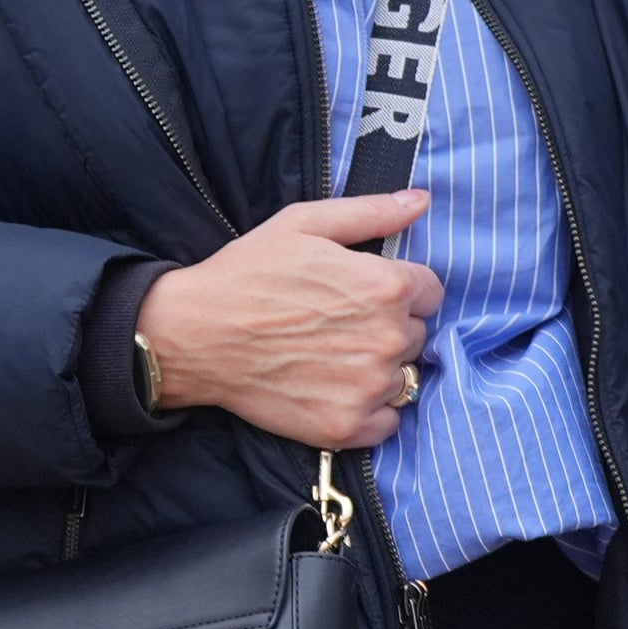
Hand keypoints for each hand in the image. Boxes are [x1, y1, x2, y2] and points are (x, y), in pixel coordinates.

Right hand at [135, 191, 441, 450]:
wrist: (195, 334)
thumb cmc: (249, 272)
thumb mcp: (306, 223)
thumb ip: (372, 213)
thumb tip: (421, 201)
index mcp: (386, 286)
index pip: (431, 292)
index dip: (402, 289)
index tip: (368, 292)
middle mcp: (387, 339)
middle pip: (418, 334)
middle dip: (390, 327)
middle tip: (343, 324)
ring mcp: (368, 387)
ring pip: (404, 377)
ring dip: (381, 368)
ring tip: (336, 356)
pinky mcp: (346, 427)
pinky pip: (388, 422)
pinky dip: (370, 411)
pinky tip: (337, 389)